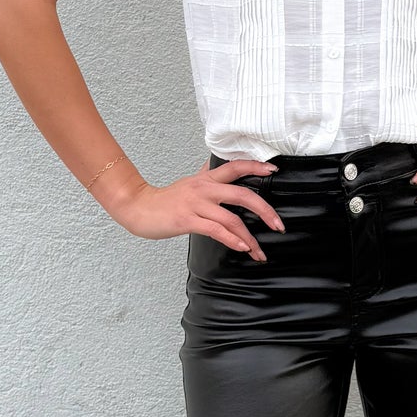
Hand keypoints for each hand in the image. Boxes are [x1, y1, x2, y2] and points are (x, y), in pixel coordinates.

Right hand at [107, 158, 283, 261]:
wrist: (138, 207)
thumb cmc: (166, 200)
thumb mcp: (190, 183)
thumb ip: (206, 175)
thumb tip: (216, 164)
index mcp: (206, 178)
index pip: (235, 167)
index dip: (255, 166)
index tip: (274, 171)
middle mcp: (204, 188)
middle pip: (242, 194)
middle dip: (265, 211)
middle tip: (278, 225)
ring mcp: (196, 204)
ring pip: (231, 218)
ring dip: (250, 237)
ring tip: (259, 251)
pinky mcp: (187, 219)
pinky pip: (215, 230)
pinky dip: (232, 239)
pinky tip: (242, 248)